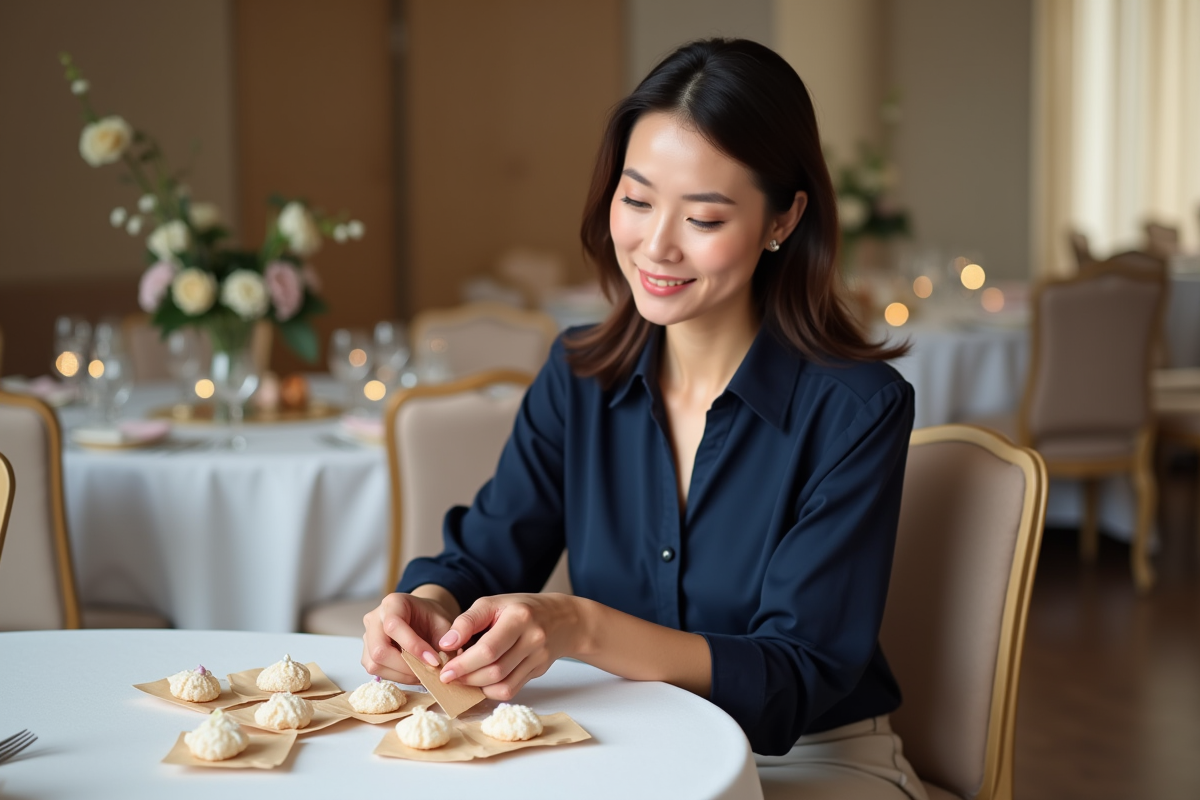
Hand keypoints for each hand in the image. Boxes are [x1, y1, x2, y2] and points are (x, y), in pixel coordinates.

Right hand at [361, 591, 456, 683]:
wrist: (421, 617)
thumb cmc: (431, 618)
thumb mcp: (443, 623)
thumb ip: (446, 640)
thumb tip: (443, 665)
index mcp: (393, 603)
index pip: (393, 626)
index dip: (414, 647)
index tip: (434, 661)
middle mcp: (374, 618)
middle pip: (379, 650)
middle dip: (406, 666)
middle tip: (428, 671)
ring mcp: (368, 637)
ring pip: (374, 664)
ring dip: (401, 675)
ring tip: (423, 673)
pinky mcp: (367, 653)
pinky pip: (376, 670)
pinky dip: (396, 676)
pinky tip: (412, 673)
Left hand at [438, 593, 585, 701]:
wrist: (562, 618)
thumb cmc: (520, 609)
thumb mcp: (493, 604)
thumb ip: (467, 622)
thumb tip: (446, 644)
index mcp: (519, 617)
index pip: (488, 649)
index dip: (463, 664)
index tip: (445, 670)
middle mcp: (533, 638)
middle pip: (495, 670)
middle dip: (467, 677)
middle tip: (450, 677)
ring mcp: (538, 657)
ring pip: (503, 685)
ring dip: (478, 687)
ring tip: (464, 679)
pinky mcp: (539, 671)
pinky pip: (512, 690)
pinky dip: (492, 691)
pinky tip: (482, 682)